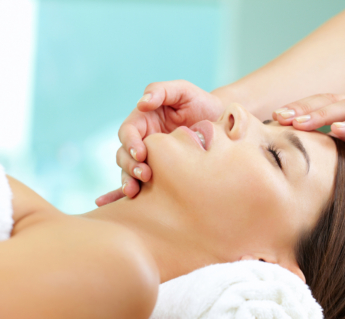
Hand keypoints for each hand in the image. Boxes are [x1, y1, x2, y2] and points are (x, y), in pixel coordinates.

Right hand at [95, 80, 224, 205]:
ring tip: (135, 192)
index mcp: (143, 120)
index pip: (128, 132)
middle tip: (145, 175)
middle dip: (129, 166)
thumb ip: (161, 90)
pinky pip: (141, 185)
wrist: (220, 123)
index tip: (141, 152)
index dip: (130, 142)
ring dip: (128, 181)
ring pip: (128, 172)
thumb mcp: (183, 91)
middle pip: (123, 155)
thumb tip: (141, 103)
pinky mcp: (158, 174)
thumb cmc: (201, 104)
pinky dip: (130, 194)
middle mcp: (141, 141)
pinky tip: (127, 201)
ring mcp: (148, 159)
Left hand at [273, 94, 344, 156]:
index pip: (321, 102)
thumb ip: (337, 136)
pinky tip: (338, 130)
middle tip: (279, 117)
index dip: (298, 107)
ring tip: (300, 123)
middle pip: (328, 100)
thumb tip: (310, 142)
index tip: (275, 116)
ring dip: (321, 115)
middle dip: (302, 108)